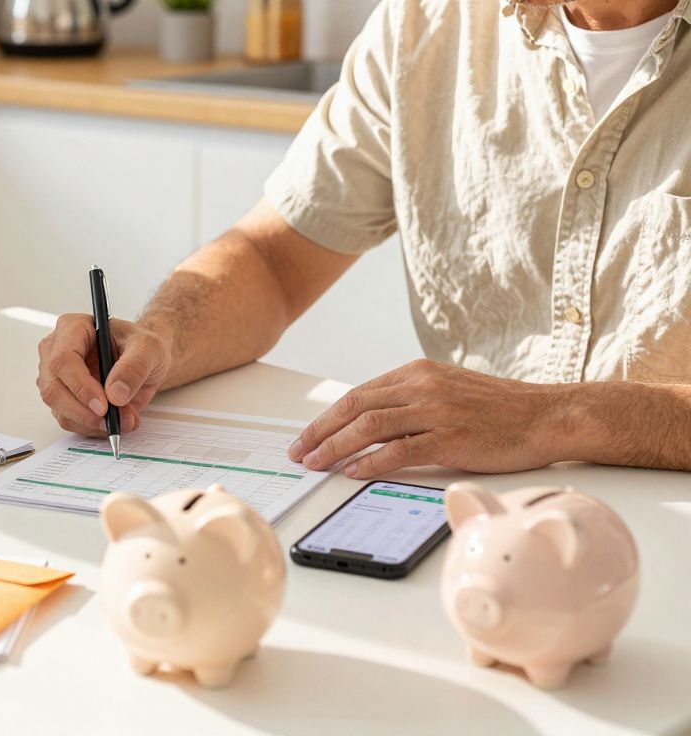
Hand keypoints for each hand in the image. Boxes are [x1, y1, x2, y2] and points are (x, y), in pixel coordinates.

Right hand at [36, 314, 171, 435]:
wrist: (143, 361)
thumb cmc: (141, 346)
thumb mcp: (149, 348)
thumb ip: (134, 367)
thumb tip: (115, 394)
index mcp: (73, 328)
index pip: (63, 359)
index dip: (80, 385)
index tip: (103, 405)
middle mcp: (56, 351)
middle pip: (53, 388)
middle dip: (83, 411)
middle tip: (111, 421)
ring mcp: (55, 376)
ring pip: (59, 409)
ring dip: (91, 422)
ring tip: (123, 420)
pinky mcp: (62, 398)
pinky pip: (69, 420)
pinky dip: (92, 427)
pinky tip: (113, 421)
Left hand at [289, 359, 570, 478]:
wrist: (547, 415)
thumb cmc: (499, 409)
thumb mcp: (447, 390)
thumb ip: (410, 400)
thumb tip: (369, 423)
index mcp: (416, 372)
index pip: (358, 394)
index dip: (327, 417)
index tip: (307, 436)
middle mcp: (422, 386)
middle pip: (355, 407)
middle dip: (320, 431)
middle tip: (299, 452)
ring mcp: (436, 410)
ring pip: (369, 426)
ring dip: (335, 447)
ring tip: (316, 464)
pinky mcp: (450, 437)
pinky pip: (399, 449)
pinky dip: (370, 461)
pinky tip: (352, 472)